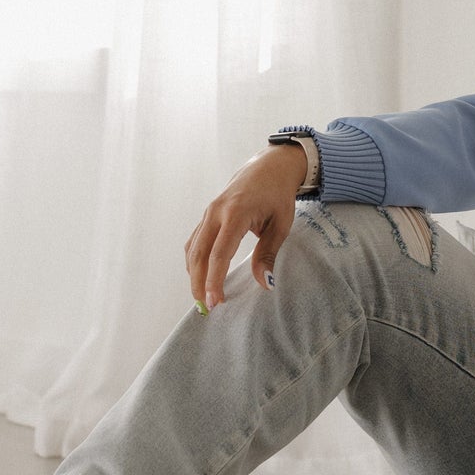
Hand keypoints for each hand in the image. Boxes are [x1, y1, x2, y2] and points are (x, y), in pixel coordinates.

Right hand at [185, 144, 307, 309]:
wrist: (268, 167)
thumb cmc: (278, 195)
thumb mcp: (281, 224)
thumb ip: (268, 254)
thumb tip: (264, 284)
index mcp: (237, 212)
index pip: (220, 253)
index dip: (215, 280)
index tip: (216, 301)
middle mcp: (216, 211)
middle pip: (199, 253)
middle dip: (199, 282)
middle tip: (206, 307)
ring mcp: (208, 211)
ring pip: (193, 248)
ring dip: (194, 274)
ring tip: (202, 297)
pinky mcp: (207, 215)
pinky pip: (194, 241)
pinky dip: (194, 260)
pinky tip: (199, 276)